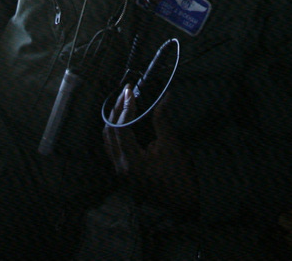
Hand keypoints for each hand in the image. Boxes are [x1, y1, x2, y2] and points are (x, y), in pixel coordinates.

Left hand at [102, 86, 198, 215]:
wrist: (183, 201)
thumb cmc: (180, 174)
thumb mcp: (172, 145)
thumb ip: (162, 120)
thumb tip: (164, 97)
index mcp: (131, 161)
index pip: (121, 127)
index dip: (125, 107)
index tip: (131, 91)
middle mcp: (120, 166)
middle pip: (110, 132)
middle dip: (117, 109)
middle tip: (126, 92)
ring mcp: (120, 170)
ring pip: (108, 139)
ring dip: (114, 119)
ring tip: (124, 103)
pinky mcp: (123, 171)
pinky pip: (112, 147)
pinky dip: (116, 131)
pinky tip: (124, 121)